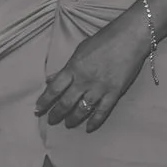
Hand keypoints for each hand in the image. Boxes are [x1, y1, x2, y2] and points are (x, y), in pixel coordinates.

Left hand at [35, 20, 154, 131]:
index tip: (38, 109)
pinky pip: (102, 111)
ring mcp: (99, 88)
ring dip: (73, 119)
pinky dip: (94, 121)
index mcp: (73, 68)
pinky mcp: (114, 93)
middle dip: (56, 114)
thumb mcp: (80, 50)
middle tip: (51, 121)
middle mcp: (84, 80)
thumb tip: (50, 79)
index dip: (44, 101)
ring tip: (68, 124)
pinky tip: (89, 127)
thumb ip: (65, 67)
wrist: (129, 38)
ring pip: (81, 110)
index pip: (54, 89)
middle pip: (65, 103)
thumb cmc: (103, 40)